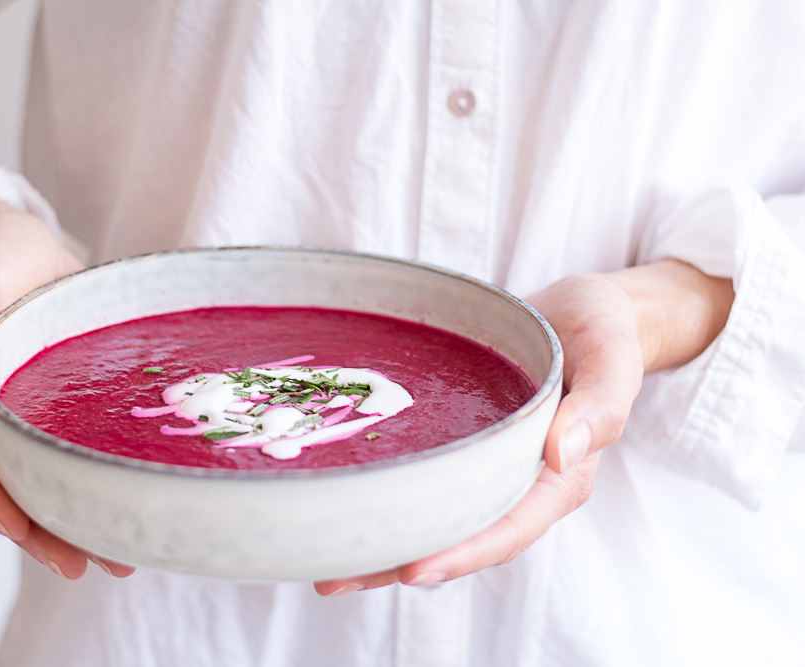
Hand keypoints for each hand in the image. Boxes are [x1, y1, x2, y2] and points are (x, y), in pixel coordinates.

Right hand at [0, 197, 133, 578]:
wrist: (15, 243)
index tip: (25, 529)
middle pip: (0, 487)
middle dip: (40, 531)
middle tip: (84, 564)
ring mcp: (6, 418)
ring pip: (33, 480)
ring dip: (70, 521)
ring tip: (118, 556)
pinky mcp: (43, 411)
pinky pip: (60, 455)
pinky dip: (86, 483)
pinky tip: (121, 508)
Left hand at [314, 261, 732, 594]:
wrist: (581, 314)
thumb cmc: (602, 332)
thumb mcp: (612, 354)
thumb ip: (601, 403)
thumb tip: (564, 454)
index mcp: (559, 478)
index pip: (507, 529)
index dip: (460, 554)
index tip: (409, 571)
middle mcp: (517, 485)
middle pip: (455, 538)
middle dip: (396, 562)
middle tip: (331, 579)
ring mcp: (486, 470)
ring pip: (431, 518)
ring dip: (379, 543)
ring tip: (320, 563)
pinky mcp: (460, 448)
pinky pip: (421, 481)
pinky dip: (383, 498)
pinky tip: (338, 502)